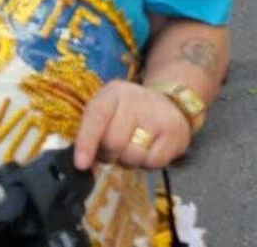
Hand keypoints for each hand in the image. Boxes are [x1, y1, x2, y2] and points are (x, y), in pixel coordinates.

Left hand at [72, 81, 191, 171]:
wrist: (171, 104)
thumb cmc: (130, 114)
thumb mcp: (107, 113)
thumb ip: (91, 134)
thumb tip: (82, 164)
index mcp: (113, 92)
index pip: (97, 116)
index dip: (87, 142)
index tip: (81, 164)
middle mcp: (136, 98)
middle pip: (113, 143)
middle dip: (110, 154)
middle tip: (117, 147)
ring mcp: (158, 114)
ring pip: (132, 156)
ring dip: (129, 160)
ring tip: (135, 146)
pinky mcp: (175, 133)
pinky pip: (152, 162)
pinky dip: (148, 162)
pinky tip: (151, 148)